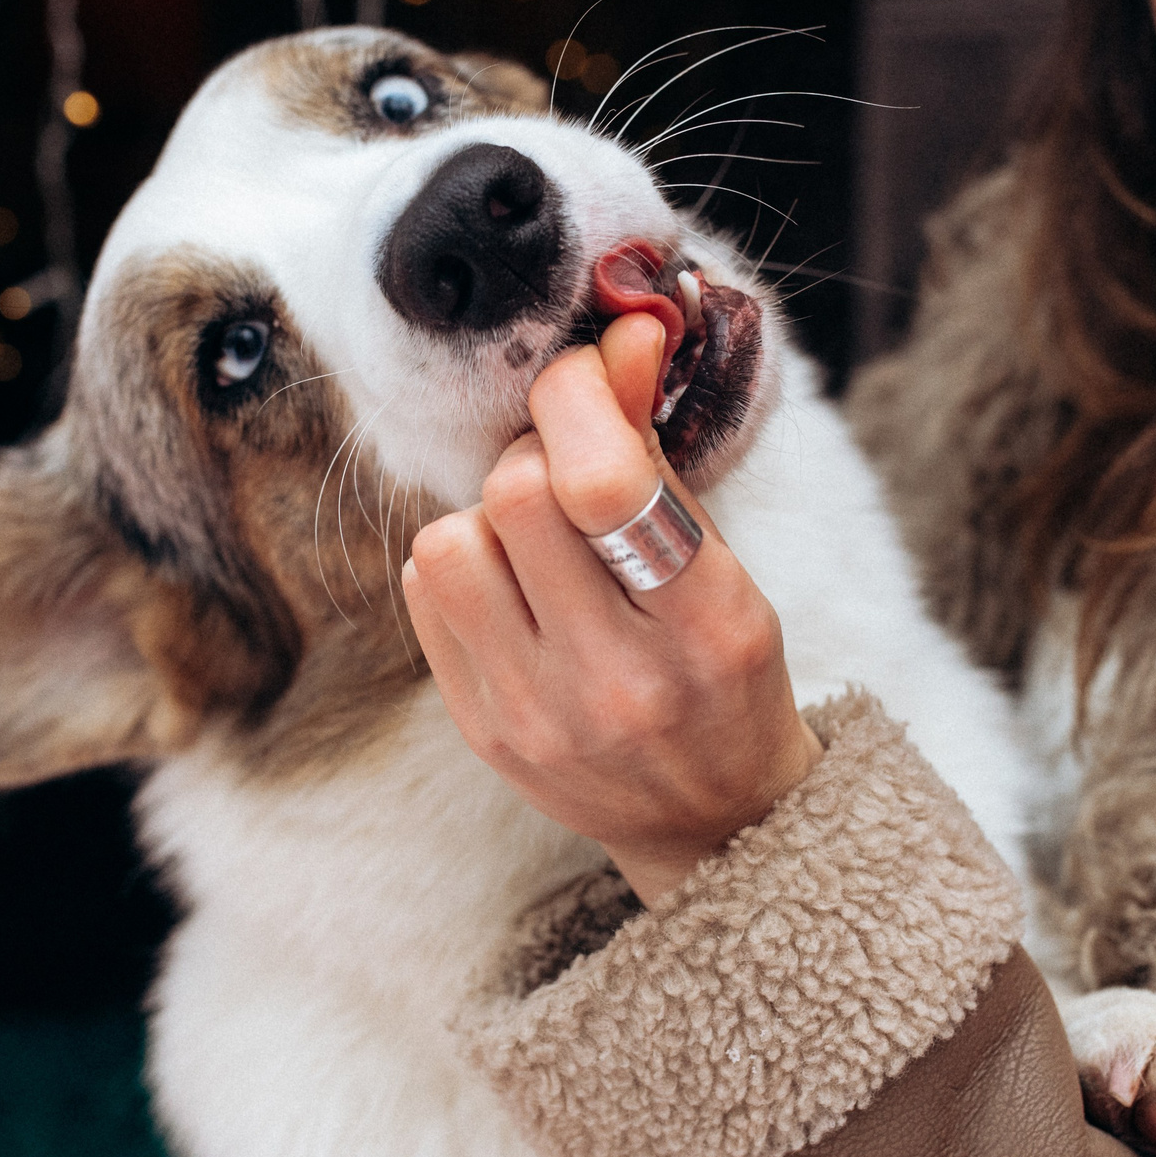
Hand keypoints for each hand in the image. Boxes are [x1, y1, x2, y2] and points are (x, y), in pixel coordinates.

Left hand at [403, 313, 823, 904]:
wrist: (709, 821)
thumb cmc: (727, 675)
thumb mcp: (729, 568)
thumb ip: (661, 455)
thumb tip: (621, 335)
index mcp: (706, 629)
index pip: (607, 482)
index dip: (584, 394)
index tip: (598, 372)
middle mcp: (616, 679)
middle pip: (518, 493)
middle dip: (539, 446)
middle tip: (571, 463)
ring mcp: (536, 712)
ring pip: (451, 538)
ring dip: (490, 510)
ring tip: (539, 537)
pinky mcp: (480, 726)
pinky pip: (426, 588)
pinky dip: (463, 559)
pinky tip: (513, 583)